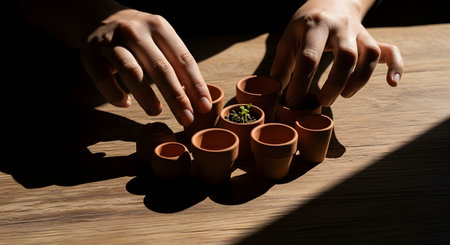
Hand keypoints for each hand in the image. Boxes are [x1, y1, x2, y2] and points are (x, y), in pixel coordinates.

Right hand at [80, 9, 211, 125]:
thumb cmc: (137, 36)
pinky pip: (103, 79)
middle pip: (160, 67)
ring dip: (146, 95)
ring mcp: (111, 41)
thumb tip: (197, 97)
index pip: (182, 59)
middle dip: (176, 96)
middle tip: (186, 118)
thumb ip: (174, 62)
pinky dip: (114, 95)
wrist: (96, 16)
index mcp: (159, 27)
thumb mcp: (158, 38)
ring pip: (131, 71)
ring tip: (156, 112)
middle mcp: (136, 31)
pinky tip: (125, 103)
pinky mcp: (90, 54)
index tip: (204, 106)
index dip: (195, 84)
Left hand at [271, 0, 403, 107]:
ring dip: (359, 80)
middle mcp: (341, 28)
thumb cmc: (306, 26)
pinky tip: (392, 83)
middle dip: (335, 84)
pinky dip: (396, 67)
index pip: (309, 57)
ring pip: (369, 56)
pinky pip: (391, 51)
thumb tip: (276, 93)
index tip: (292, 102)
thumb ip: (282, 65)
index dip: (300, 83)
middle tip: (322, 101)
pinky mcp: (372, 39)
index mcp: (315, 26)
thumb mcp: (288, 39)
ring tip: (344, 95)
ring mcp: (360, 33)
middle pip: (346, 57)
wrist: (331, 1)